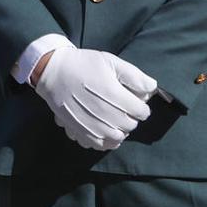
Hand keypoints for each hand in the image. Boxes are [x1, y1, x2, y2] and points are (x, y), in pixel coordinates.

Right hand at [33, 48, 156, 150]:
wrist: (53, 72)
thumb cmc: (83, 64)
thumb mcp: (110, 61)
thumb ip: (134, 75)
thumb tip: (153, 87)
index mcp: (116, 96)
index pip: (142, 112)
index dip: (140, 104)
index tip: (133, 98)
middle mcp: (106, 115)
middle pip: (131, 125)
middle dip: (130, 116)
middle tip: (121, 105)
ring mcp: (93, 126)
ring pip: (118, 138)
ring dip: (119, 129)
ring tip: (112, 117)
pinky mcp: (81, 133)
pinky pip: (102, 145)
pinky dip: (106, 140)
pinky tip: (103, 128)